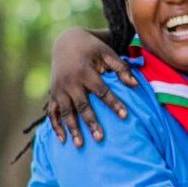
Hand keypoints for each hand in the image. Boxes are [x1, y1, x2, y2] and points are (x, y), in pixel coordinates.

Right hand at [46, 27, 138, 145]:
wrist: (65, 41)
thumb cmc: (91, 49)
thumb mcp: (107, 53)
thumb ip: (121, 68)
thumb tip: (135, 85)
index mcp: (85, 71)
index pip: (102, 91)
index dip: (114, 103)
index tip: (125, 116)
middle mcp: (70, 82)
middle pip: (82, 106)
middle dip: (91, 122)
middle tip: (100, 138)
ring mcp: (59, 89)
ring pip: (66, 112)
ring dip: (72, 129)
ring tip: (80, 145)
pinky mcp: (53, 94)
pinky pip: (52, 113)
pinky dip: (56, 126)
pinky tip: (63, 140)